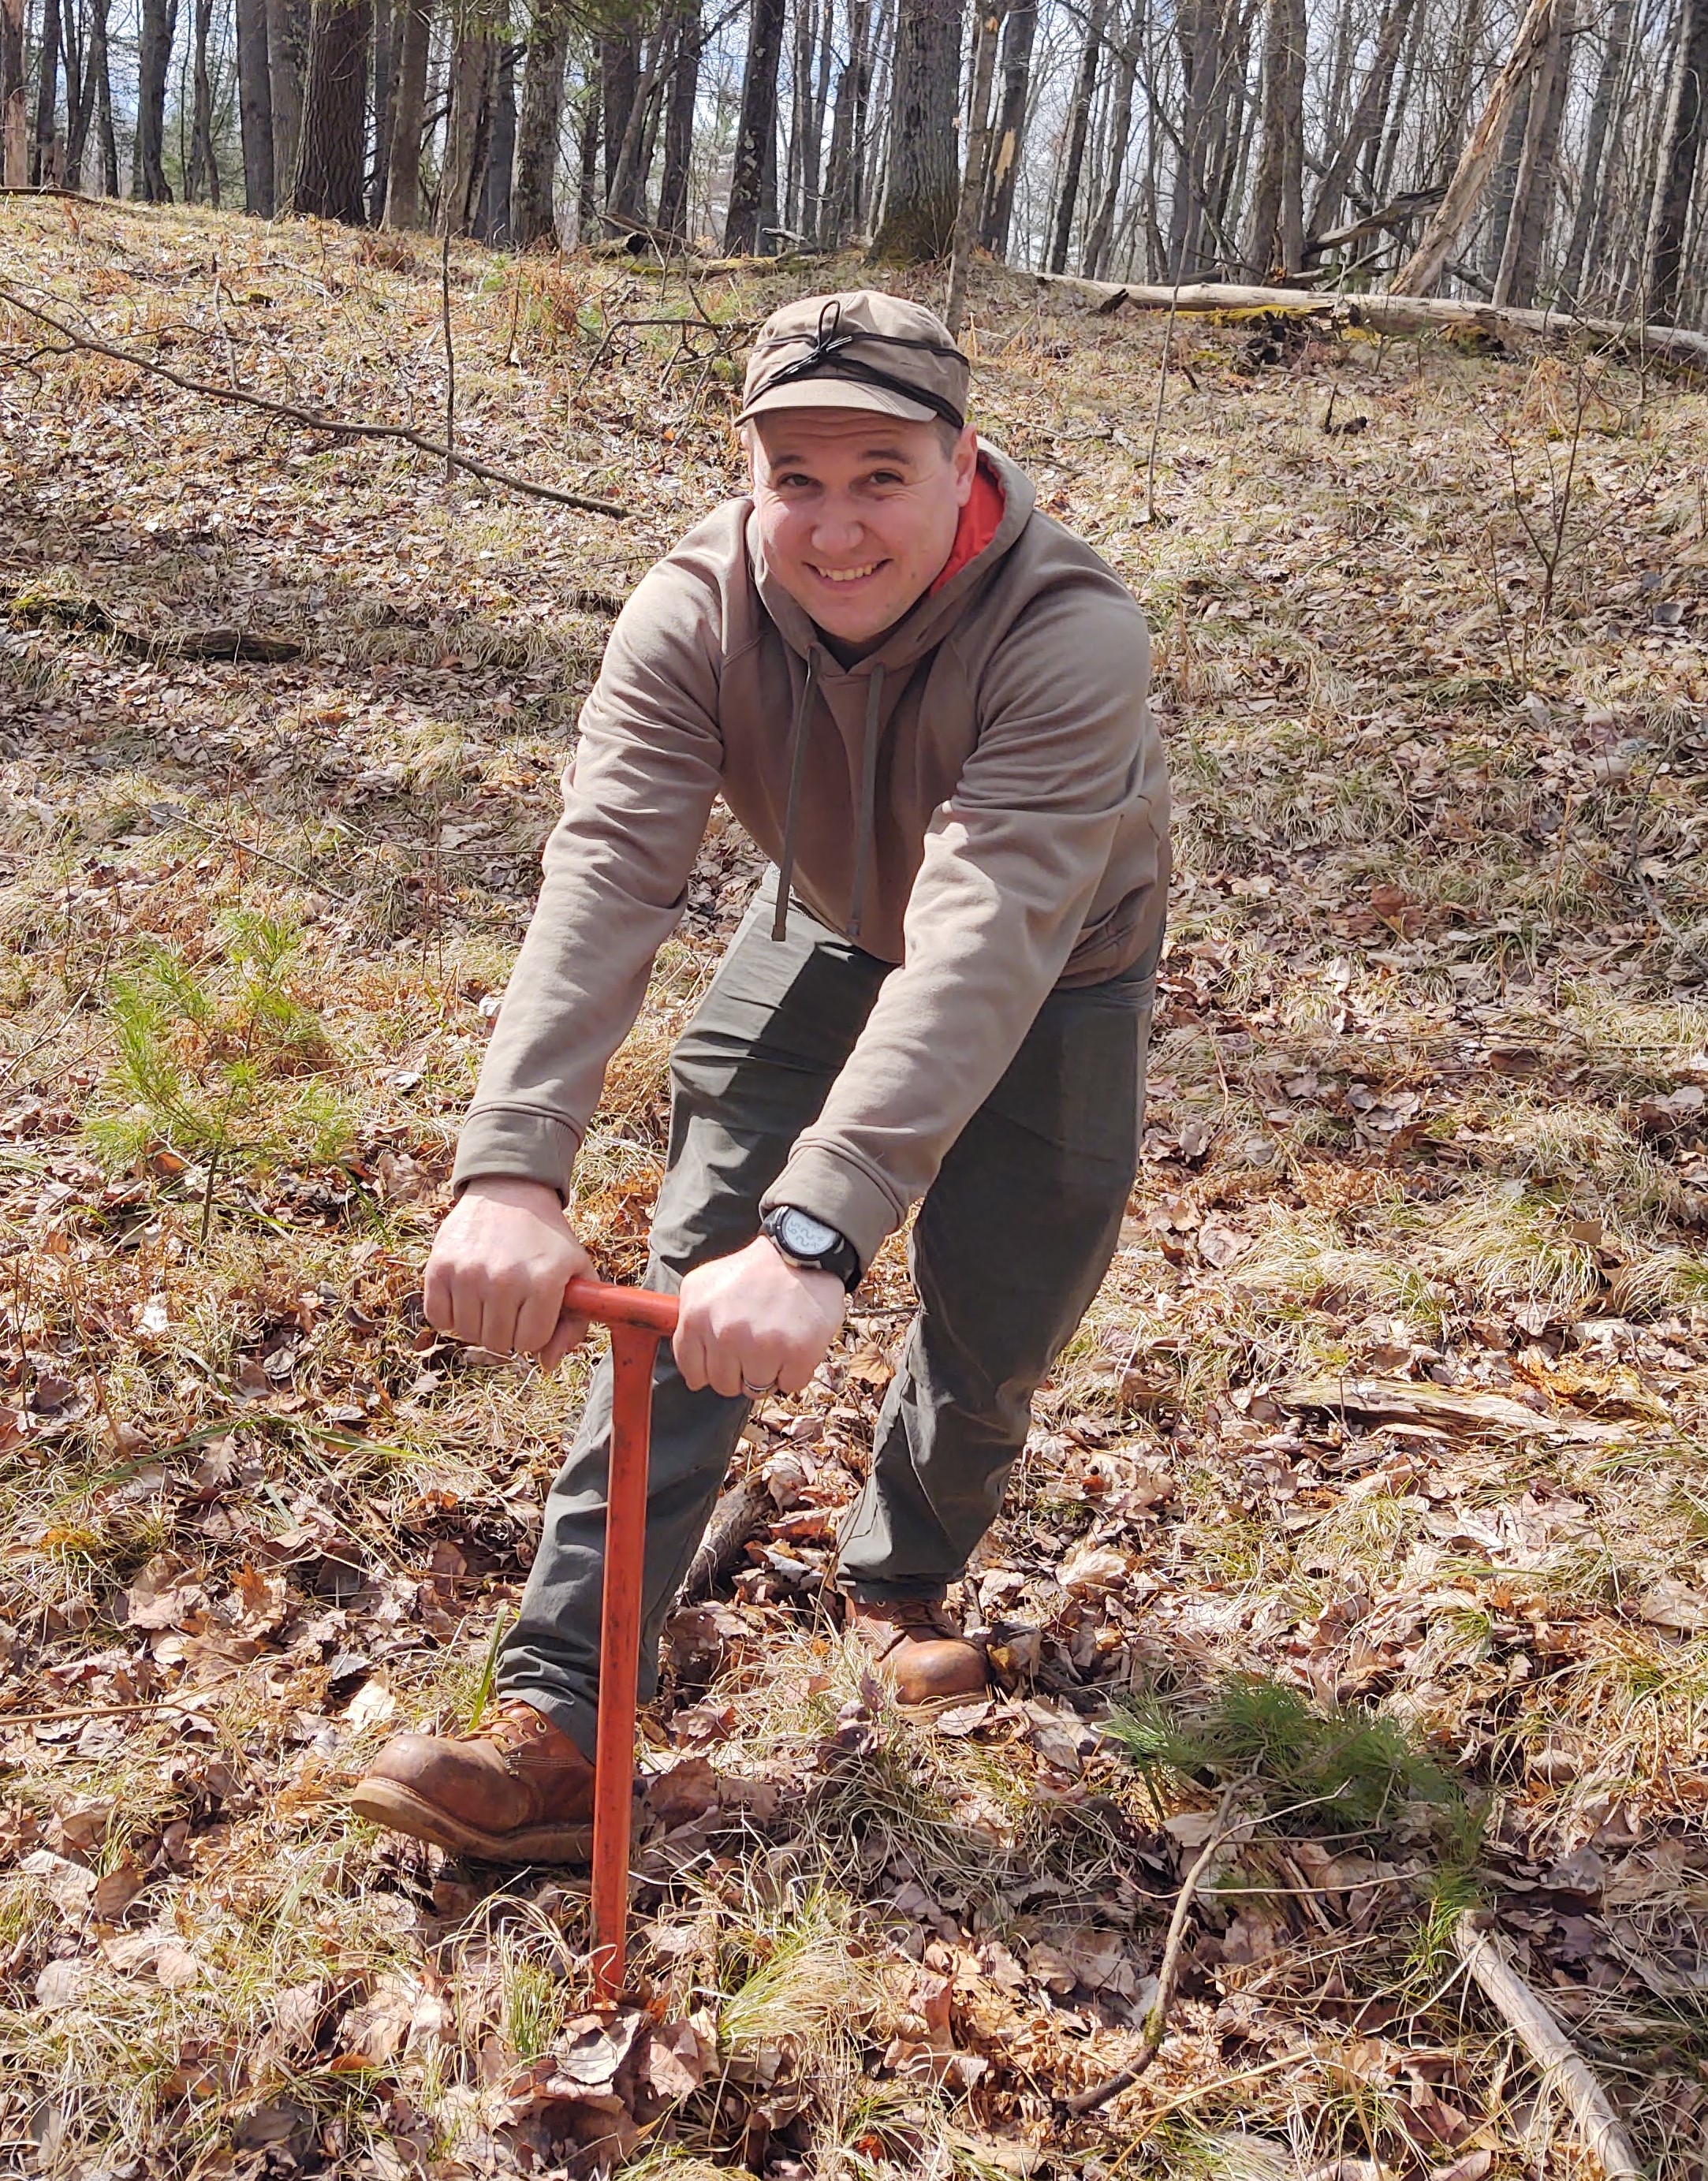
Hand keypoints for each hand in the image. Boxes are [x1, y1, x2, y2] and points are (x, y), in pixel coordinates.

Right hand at [423, 1177, 594, 1370]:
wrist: (509, 1192)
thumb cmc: (547, 1239)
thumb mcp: (577, 1272)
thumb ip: (574, 1324)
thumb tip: (546, 1364)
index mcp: (543, 1282)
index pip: (531, 1342)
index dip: (534, 1334)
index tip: (534, 1314)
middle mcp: (504, 1279)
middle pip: (498, 1343)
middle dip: (508, 1331)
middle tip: (512, 1304)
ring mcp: (468, 1273)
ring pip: (468, 1334)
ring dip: (479, 1323)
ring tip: (491, 1296)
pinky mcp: (439, 1267)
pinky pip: (438, 1319)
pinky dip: (451, 1315)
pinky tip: (466, 1295)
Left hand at [674, 1236, 844, 1398]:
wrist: (800, 1253)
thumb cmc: (752, 1271)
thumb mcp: (703, 1283)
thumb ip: (688, 1322)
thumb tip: (691, 1371)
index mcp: (697, 1317)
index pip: (694, 1372)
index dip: (710, 1369)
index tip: (725, 1358)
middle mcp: (726, 1334)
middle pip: (725, 1385)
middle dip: (739, 1370)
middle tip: (754, 1344)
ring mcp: (762, 1346)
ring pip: (757, 1388)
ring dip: (768, 1371)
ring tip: (775, 1340)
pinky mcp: (797, 1353)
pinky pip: (790, 1385)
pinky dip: (794, 1371)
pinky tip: (794, 1344)